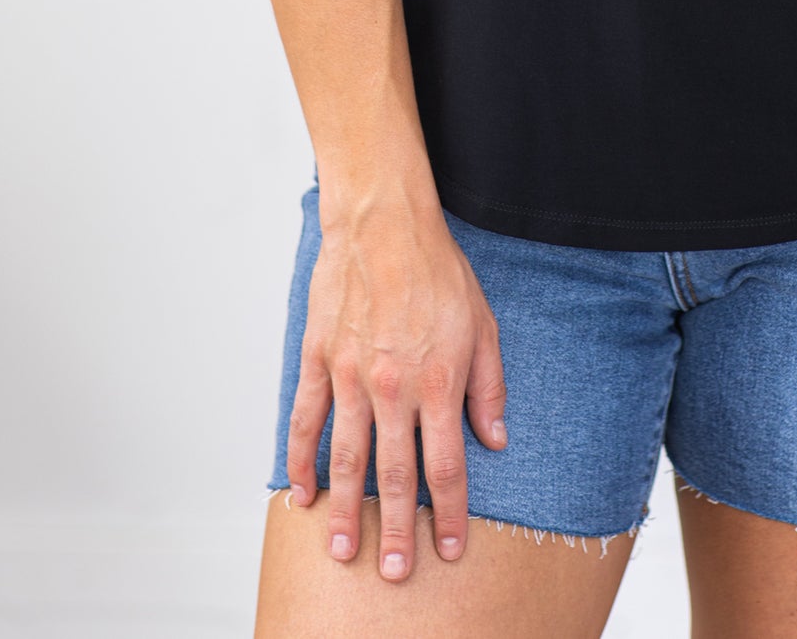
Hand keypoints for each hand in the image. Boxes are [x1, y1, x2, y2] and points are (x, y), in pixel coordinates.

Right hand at [285, 191, 507, 580]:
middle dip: (396, 531)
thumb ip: (489, 387)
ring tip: (345, 551)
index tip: (449, 548)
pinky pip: (305, 420)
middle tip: (393, 573)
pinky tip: (302, 493)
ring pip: (347, 458)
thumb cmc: (438, 270)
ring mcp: (350, 376)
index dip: (449, 513)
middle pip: (393, 475)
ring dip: (346, 510)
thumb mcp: (484, 326)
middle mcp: (394, 387)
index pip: (446, 466)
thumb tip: (496, 440)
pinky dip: (300, 460)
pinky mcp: (319, 359)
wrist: (385, 223)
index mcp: (439, 383)